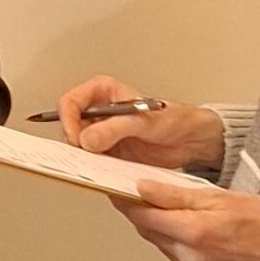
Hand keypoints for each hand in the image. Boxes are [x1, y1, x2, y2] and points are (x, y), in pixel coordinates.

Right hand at [57, 76, 225, 170]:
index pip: (70, 103)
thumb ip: (115, 128)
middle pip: (68, 125)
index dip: (69, 121)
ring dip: (83, 154)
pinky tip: (104, 168)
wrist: (190, 141)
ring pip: (76, 143)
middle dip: (75, 140)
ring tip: (99, 161)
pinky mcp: (106, 151)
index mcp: (103, 92)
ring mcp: (100, 132)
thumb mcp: (145, 121)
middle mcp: (98, 112)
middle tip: (88, 153)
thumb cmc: (175, 120)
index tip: (78, 139)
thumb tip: (88, 139)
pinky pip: (89, 158)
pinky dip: (92, 165)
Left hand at [115, 179, 259, 260]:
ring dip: (163, 231)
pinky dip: (181, 247)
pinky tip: (198, 236)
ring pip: (164, 248)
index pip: (142, 216)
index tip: (118, 190)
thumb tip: (141, 188)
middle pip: (150, 233)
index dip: (127, 202)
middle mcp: (190, 257)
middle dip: (145, 214)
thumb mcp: (224, 196)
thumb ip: (178, 194)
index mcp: (193, 231)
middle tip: (144, 197)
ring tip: (178, 214)